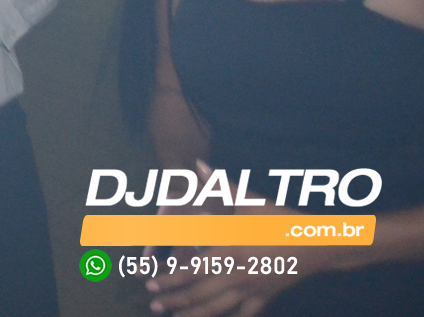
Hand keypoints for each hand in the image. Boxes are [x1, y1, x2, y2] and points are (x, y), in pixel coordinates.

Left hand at [145, 162, 341, 315]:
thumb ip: (220, 186)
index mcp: (229, 251)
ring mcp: (252, 289)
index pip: (191, 270)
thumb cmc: (280, 220)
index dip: (169, 278)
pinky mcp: (265, 297)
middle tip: (154, 305)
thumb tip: (199, 164)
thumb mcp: (250, 202)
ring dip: (194, 314)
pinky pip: (244, 314)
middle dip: (175, 300)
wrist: (317, 244)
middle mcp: (237, 274)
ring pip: (218, 308)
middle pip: (200, 294)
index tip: (149, 283)